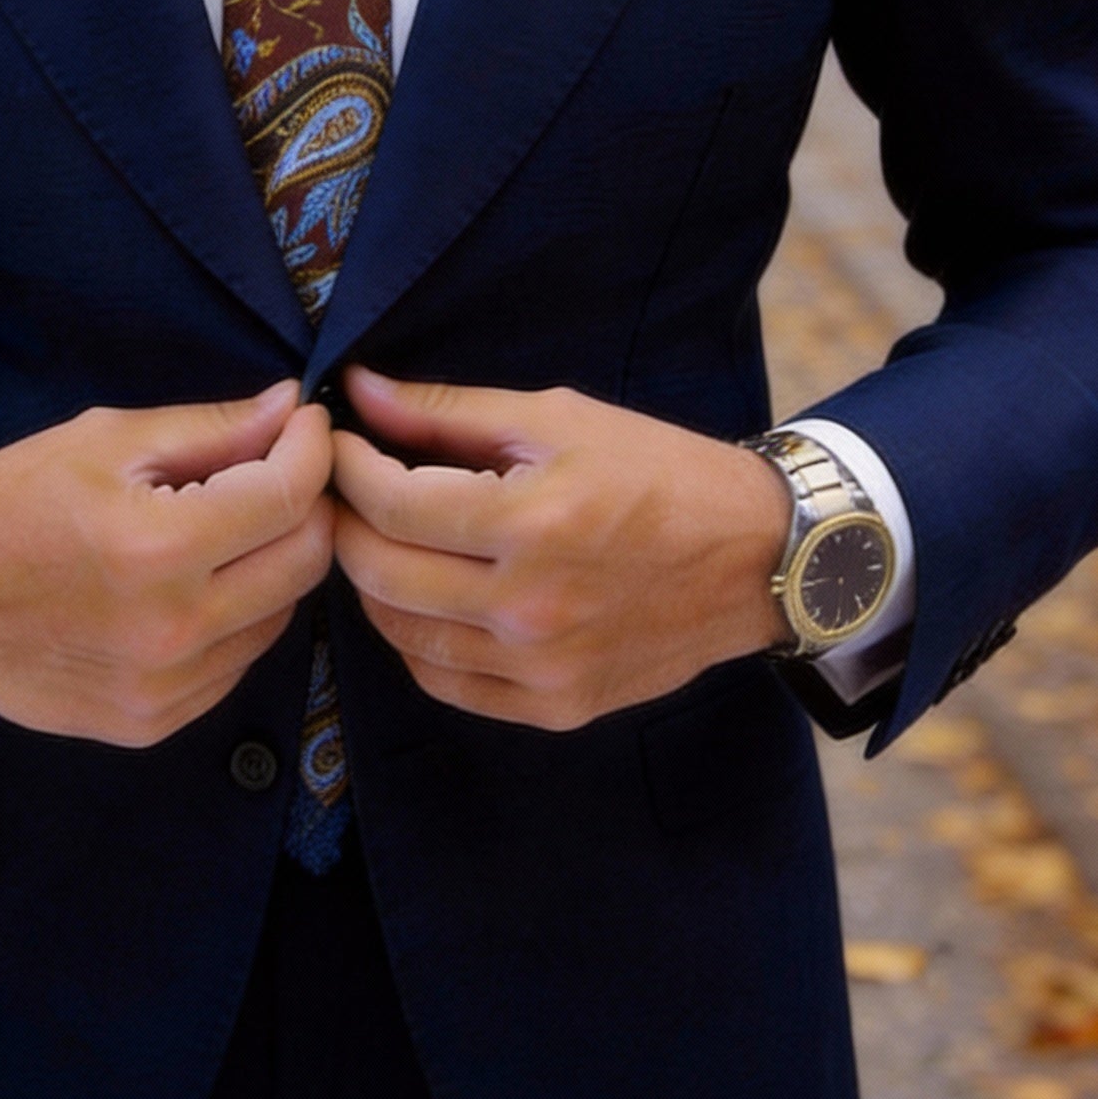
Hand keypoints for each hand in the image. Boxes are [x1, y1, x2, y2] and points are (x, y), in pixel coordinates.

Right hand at [0, 382, 333, 746]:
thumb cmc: (5, 504)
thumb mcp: (104, 441)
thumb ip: (211, 428)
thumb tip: (291, 407)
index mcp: (156, 549)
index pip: (288, 497)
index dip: (311, 449)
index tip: (305, 423)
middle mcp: (170, 631)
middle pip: (305, 562)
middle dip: (307, 503)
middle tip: (278, 468)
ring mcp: (164, 689)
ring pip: (281, 616)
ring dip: (274, 562)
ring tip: (230, 524)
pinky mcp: (152, 723)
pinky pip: (236, 662)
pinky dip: (237, 616)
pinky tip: (195, 582)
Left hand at [330, 369, 792, 729]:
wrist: (759, 559)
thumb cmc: (660, 472)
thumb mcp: (559, 418)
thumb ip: (448, 412)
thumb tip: (359, 391)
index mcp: (532, 522)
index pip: (389, 502)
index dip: (346, 467)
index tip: (337, 443)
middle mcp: (530, 607)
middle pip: (379, 572)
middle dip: (345, 522)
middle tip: (345, 490)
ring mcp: (540, 668)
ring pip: (400, 634)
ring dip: (373, 582)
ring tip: (383, 538)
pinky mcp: (554, 707)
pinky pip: (444, 681)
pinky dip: (416, 639)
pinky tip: (427, 597)